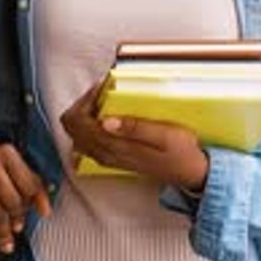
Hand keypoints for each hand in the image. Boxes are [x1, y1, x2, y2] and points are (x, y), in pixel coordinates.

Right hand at [0, 143, 50, 253]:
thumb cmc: (0, 168)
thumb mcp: (19, 170)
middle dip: (18, 216)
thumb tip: (45, 210)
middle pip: (11, 199)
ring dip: (4, 227)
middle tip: (19, 226)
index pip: (28, 183)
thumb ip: (35, 186)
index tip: (43, 213)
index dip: (37, 200)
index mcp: (7, 152)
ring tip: (8, 235)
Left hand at [61, 83, 208, 189]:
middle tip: (101, 91)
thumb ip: (134, 128)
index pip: (79, 122)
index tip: (101, 87)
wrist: (189, 173)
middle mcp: (104, 154)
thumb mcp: (164, 135)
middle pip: (71, 127)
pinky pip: (86, 139)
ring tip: (105, 99)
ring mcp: (105, 157)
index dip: (85, 100)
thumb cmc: (180, 151)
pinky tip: (108, 113)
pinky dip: (90, 122)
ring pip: (76, 133)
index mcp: (114, 147)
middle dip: (82, 104)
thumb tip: (104, 121)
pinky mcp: (110, 157)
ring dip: (85, 112)